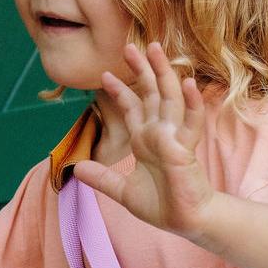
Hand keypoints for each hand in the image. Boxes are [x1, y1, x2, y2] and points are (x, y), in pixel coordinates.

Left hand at [71, 41, 215, 237]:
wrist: (185, 222)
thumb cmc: (162, 206)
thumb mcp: (123, 192)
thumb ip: (103, 179)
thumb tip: (76, 170)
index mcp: (146, 140)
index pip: (133, 108)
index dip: (120, 90)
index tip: (105, 74)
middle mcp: (160, 133)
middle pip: (151, 93)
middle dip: (141, 69)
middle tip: (130, 45)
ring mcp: (175, 137)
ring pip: (170, 98)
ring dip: (164, 73)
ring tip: (156, 48)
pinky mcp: (187, 148)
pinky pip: (191, 122)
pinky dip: (191, 102)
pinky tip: (188, 82)